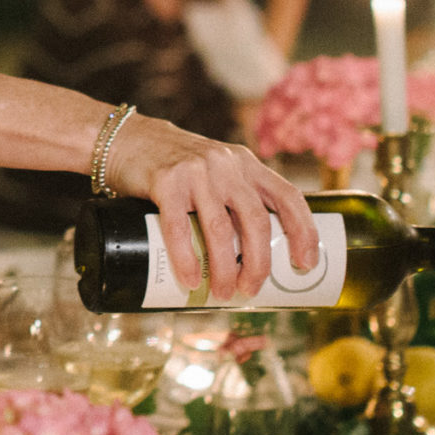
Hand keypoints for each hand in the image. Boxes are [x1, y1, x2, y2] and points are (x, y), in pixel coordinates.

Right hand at [104, 116, 313, 301]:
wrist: (129, 140)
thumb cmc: (178, 167)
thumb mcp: (217, 171)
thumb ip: (235, 198)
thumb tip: (255, 256)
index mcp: (247, 165)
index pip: (288, 197)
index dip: (303, 232)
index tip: (305, 264)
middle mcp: (227, 166)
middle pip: (256, 221)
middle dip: (259, 263)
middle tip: (252, 290)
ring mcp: (196, 172)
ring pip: (221, 229)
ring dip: (225, 269)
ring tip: (223, 294)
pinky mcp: (164, 181)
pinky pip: (179, 227)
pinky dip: (187, 259)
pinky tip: (191, 280)